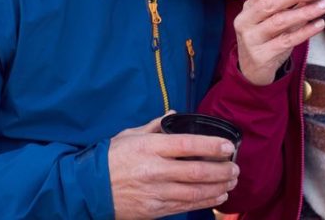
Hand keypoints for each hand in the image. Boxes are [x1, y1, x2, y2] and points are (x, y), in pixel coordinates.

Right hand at [109, 113, 238, 219]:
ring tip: (231, 182)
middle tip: (235, 168)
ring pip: (195, 192)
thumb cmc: (110, 159)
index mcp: (149, 147)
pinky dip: (205, 202)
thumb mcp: (129, 135)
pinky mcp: (154, 210)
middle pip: (196, 171)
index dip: (211, 145)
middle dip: (221, 170)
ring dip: (218, 187)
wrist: (88, 189)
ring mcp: (155, 192)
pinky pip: (185, 206)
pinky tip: (217, 196)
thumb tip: (173, 115)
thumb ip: (154, 126)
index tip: (228, 146)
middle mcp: (155, 170)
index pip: (187, 144)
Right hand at [234, 0, 324, 85]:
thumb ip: (286, 5)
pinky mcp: (262, 55)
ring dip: (304, 12)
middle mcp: (246, 21)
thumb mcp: (270, 19)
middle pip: (271, 4)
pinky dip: (305, 32)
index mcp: (249, 7)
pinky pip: (286, 41)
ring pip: (279, 22)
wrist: (251, 70)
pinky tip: (319, 24)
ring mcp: (252, 39)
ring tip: (324, 5)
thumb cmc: (265, 38)